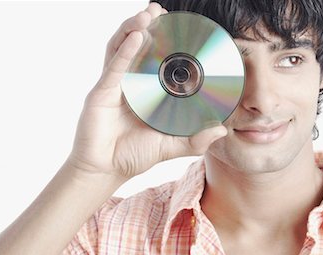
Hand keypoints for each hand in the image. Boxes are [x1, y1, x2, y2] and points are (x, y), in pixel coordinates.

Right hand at [68, 2, 226, 179]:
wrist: (105, 170)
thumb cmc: (133, 156)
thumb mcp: (170, 146)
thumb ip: (194, 140)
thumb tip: (221, 130)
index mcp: (144, 92)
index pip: (155, 60)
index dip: (165, 42)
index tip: (180, 27)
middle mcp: (128, 84)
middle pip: (136, 47)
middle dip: (149, 25)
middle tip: (162, 10)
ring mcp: (113, 86)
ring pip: (121, 48)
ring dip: (134, 28)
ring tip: (150, 14)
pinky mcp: (101, 93)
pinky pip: (114, 67)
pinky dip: (125, 50)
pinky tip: (138, 36)